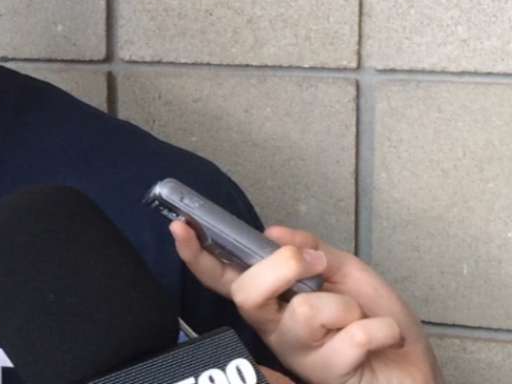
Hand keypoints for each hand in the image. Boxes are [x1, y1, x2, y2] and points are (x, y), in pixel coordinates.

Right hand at [171, 221, 442, 383]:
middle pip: (248, 293)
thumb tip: (273, 234)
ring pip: (307, 311)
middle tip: (318, 266)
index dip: (197, 255)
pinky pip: (353, 334)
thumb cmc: (376, 322)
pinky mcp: (327, 375)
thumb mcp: (347, 274)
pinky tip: (383, 340)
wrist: (414, 370)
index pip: (224, 278)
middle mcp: (275, 328)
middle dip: (285, 266)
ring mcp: (297, 355)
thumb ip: (313, 250)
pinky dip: (381, 328)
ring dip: (347, 305)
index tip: (181, 226)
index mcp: (273, 301)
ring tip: (359, 319)